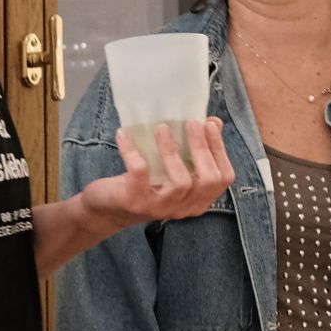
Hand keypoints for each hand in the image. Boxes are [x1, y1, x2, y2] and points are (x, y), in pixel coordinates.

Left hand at [75, 120, 236, 234]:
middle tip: (191, 123)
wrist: (107, 208)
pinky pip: (140, 173)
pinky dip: (133, 151)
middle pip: (208, 180)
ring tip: (161, 128)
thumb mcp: (171, 168)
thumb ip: (193, 150)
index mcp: (198, 199)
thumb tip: (214, 122)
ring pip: (181, 182)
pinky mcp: (136, 202)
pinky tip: (124, 134)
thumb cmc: (144, 183)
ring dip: (172, 151)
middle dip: (202, 148)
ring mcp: (161, 208)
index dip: (220, 150)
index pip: (223, 178)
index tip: (209, 125)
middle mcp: (184, 207)